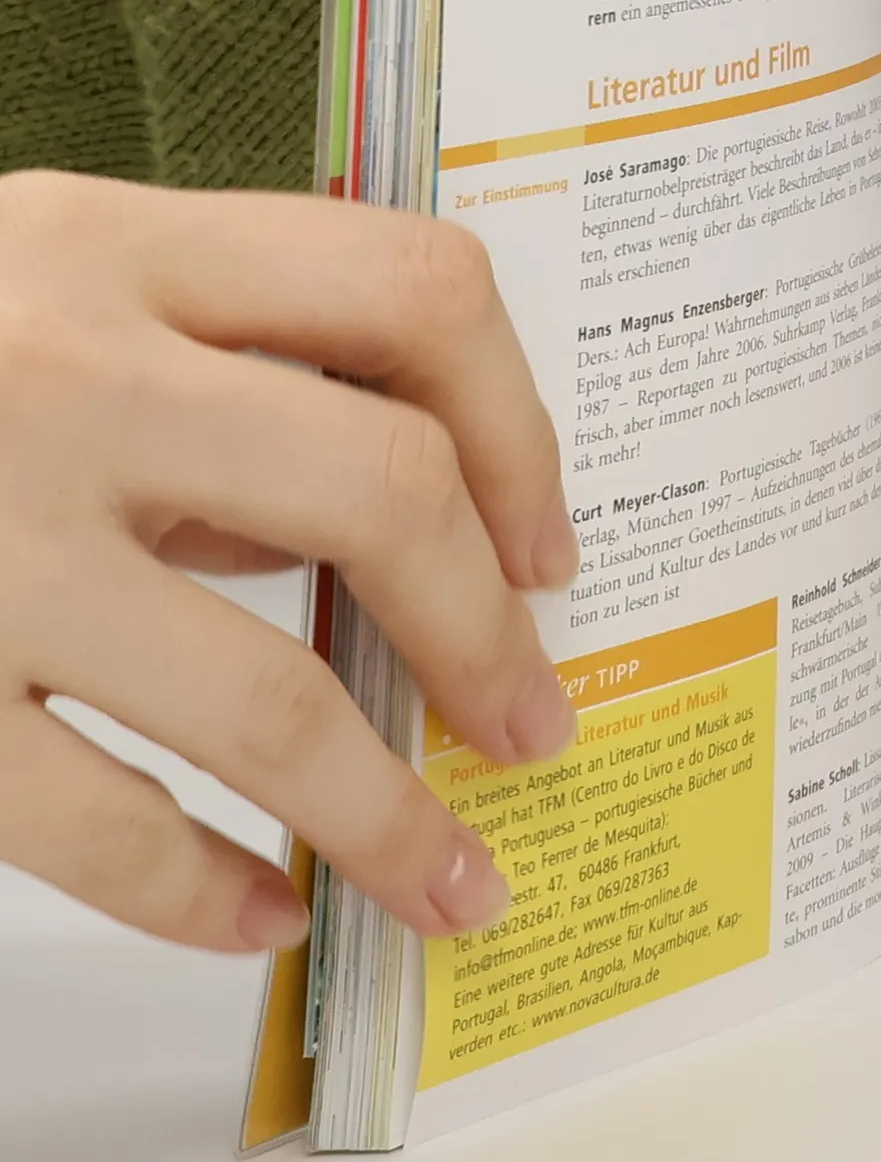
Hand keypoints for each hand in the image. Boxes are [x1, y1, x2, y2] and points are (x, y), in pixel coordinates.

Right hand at [0, 174, 580, 952]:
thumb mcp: (39, 291)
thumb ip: (213, 375)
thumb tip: (412, 529)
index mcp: (111, 248)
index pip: (411, 293)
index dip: (519, 427)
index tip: (548, 544)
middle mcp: (60, 376)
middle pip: (381, 490)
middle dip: (488, 631)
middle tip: (533, 720)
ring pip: (266, 694)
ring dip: (392, 813)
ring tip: (458, 878)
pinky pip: (93, 821)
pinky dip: (202, 890)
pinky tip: (268, 913)